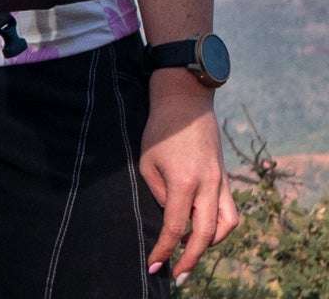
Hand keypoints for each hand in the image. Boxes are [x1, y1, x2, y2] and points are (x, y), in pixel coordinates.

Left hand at [141, 73, 238, 279]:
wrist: (185, 103)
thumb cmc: (159, 130)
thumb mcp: (147, 162)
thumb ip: (159, 194)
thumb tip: (171, 219)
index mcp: (184, 182)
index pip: (175, 227)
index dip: (164, 249)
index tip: (155, 266)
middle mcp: (208, 186)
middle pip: (205, 234)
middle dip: (191, 259)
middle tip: (178, 274)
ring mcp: (221, 183)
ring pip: (226, 226)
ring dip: (210, 244)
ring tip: (190, 251)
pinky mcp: (226, 179)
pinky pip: (230, 212)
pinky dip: (220, 227)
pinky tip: (204, 231)